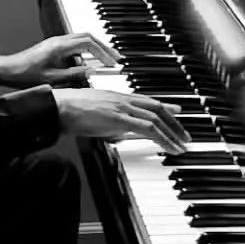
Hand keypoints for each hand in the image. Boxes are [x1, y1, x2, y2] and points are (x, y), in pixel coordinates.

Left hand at [0, 31, 121, 87]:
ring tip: (107, 58)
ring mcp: (56, 42)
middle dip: (104, 47)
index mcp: (60, 46)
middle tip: (116, 57)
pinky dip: (86, 50)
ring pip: (82, 39)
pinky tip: (89, 62)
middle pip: (88, 37)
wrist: (7, 69)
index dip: (103, 52)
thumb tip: (91, 72)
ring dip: (95, 48)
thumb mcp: (52, 78)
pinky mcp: (53, 46)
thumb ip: (73, 75)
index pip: (88, 43)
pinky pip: (74, 44)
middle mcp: (59, 40)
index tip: (112, 62)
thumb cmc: (25, 74)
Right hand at [51, 86, 188, 151]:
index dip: (165, 107)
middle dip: (174, 123)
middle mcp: (123, 99)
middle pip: (156, 108)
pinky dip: (162, 137)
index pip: (148, 101)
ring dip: (172, 133)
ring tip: (181, 146)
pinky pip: (147, 128)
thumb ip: (112, 124)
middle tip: (185, 136)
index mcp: (118, 97)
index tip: (177, 111)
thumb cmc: (71, 113)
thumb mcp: (97, 118)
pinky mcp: (119, 117)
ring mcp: (122, 107)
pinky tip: (168, 146)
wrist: (59, 107)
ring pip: (155, 118)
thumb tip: (121, 134)